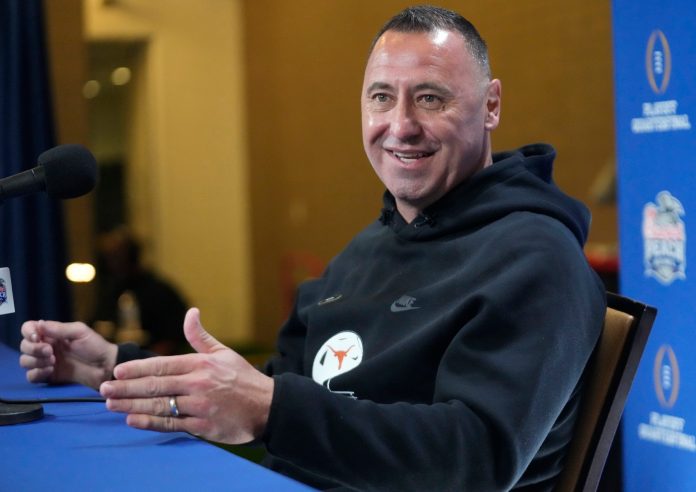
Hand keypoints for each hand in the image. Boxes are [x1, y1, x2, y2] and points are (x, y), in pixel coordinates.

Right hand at [19, 320, 117, 388]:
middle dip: (34, 349)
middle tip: (50, 352)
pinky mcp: (48, 376)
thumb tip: (39, 324)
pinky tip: (51, 371)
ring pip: (25, 361)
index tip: (38, 337)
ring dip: (36, 361)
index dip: (29, 332)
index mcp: (52, 333)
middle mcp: (46, 346)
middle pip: (24, 346)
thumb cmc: (95, 346)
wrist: (105, 367)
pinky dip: (38, 373)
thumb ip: (59, 328)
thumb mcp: (80, 332)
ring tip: (53, 362)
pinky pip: (32, 376)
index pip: (29, 329)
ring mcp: (46, 362)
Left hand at [100, 308, 273, 444]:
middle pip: (155, 386)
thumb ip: (200, 336)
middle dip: (126, 388)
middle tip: (103, 389)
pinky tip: (132, 420)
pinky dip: (150, 422)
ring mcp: (199, 406)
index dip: (137, 368)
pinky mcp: (202, 426)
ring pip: (159, 405)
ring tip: (110, 405)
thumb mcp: (224, 352)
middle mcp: (198, 384)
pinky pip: (171, 423)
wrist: (268, 407)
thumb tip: (191, 312)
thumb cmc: (243, 379)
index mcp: (201, 364)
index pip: (162, 365)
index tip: (117, 372)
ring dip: (131, 405)